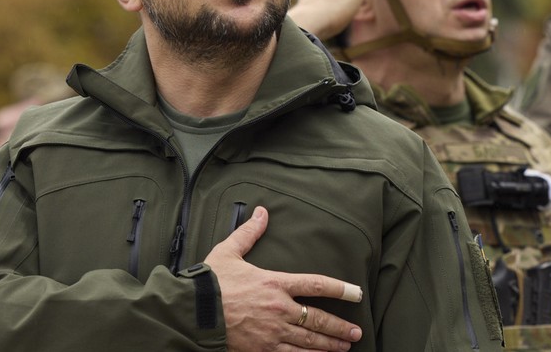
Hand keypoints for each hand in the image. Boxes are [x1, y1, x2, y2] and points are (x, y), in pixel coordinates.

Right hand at [205, 206, 362, 351]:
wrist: (194, 312)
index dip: (340, 288)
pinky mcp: (263, 349)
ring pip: (310, 340)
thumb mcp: (229, 252)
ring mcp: (273, 332)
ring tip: (346, 345)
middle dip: (340, 326)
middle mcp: (279, 309)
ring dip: (331, 343)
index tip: (356, 292)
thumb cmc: (210, 282)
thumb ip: (249, 233)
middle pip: (319, 318)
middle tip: (356, 330)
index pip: (315, 284)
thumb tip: (261, 212)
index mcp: (274, 283)